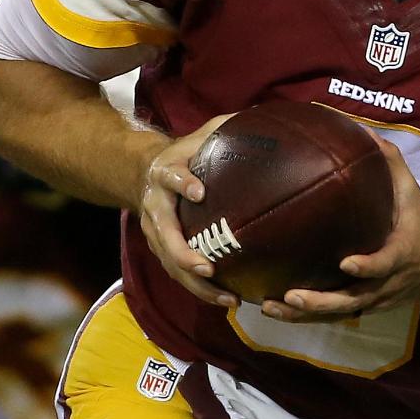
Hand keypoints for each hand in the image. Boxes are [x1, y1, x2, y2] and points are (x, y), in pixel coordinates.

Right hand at [136, 113, 238, 310]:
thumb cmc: (186, 153)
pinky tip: (229, 300)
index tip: (199, 192)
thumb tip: (275, 118)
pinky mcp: (161, 250)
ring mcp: (155, 232)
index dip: (182, 184)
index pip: (170, 177)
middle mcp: (156, 206)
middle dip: (184, 254)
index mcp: (165, 173)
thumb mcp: (203, 134)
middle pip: (164, 235)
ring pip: (170, 263)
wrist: (145, 173)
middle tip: (208, 268)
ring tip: (227, 298)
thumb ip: (231, 127)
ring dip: (195, 283)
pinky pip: (178, 274)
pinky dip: (201, 290)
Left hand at [260, 136, 419, 322]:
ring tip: (272, 307)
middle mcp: (387, 283)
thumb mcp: (413, 191)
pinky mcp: (366, 307)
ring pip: (339, 313)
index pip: (386, 264)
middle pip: (353, 300)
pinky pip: (335, 316)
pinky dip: (307, 317)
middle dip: (321, 302)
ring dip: (305, 314)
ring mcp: (376, 299)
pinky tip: (276, 310)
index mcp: (402, 254)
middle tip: (290, 295)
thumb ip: (388, 163)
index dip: (368, 267)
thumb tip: (361, 131)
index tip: (346, 263)